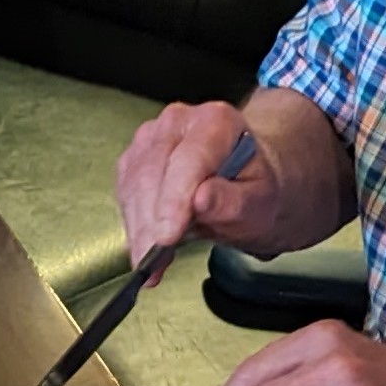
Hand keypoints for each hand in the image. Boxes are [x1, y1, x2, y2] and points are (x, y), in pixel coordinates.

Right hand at [117, 100, 283, 263]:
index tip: (166, 237)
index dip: (174, 200)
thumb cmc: (254, 190)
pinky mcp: (134, 159)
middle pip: (153, 172)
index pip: (189, 160)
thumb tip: (201, 200)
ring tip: (151, 265)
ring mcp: (151, 138)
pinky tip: (145, 250)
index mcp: (216, 121)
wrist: (243, 183)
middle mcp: (177, 121)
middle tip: (154, 263)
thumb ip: (233, 200)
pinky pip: (125, 194)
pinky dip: (133, 226)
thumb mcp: (260, 202)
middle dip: (151, 222)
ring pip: (133, 185)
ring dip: (139, 228)